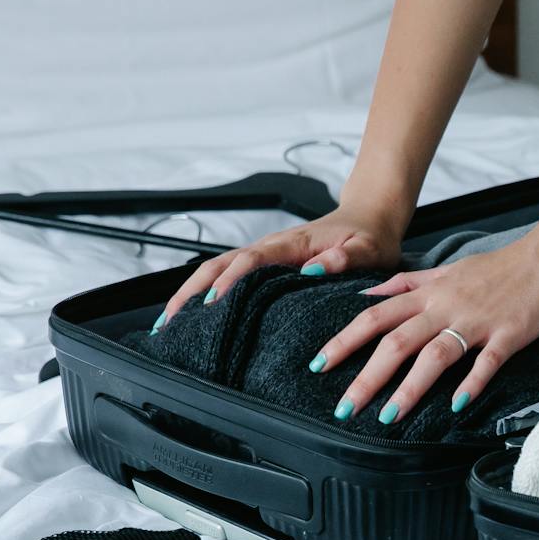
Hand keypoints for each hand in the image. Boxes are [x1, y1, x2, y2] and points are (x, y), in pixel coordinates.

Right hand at [158, 202, 405, 324]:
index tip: (211, 304)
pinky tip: (194, 315)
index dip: (229, 281)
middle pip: (219, 264)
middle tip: (169, 321)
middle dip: (191, 291)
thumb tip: (314, 270)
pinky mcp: (266, 264)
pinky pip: (228, 275)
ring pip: (217, 269)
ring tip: (168, 323)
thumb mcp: (369, 250)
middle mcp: (271, 247)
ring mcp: (265, 255)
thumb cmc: (370, 236)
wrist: (369, 216)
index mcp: (292, 244)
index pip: (251, 261)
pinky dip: (205, 292)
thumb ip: (346, 259)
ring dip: (190, 293)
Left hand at [310, 224, 538, 422]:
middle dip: (366, 377)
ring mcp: (478, 320)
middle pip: (396, 341)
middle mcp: (447, 305)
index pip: (375, 316)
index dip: (344, 341)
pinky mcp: (510, 334)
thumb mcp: (449, 269)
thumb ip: (409, 283)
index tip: (318, 364)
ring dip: (409, 388)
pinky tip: (455, 406)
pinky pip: (487, 362)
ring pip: (434, 354)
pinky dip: (470, 383)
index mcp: (430, 292)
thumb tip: (371, 294)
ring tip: (388, 417)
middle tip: (343, 409)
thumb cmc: (504, 266)